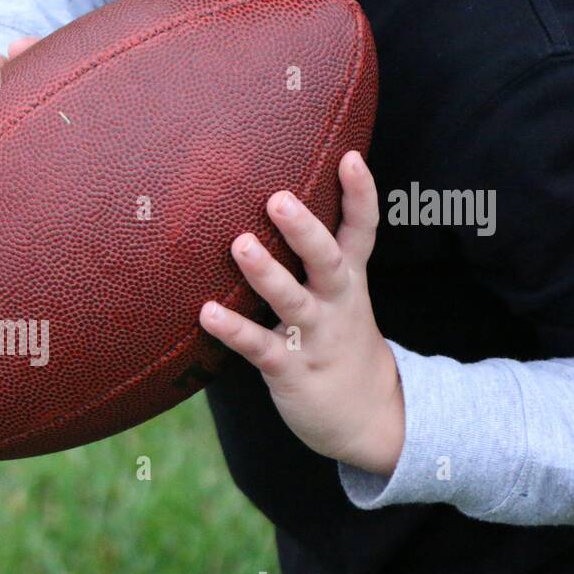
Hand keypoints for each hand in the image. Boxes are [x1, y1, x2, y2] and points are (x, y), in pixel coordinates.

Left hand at [198, 151, 404, 475]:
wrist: (367, 417)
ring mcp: (315, 336)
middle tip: (278, 197)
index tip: (347, 156)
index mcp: (348, 280)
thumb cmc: (337, 341)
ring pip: (292, 301)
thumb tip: (277, 200)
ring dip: (266, 274)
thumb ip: (316, 255)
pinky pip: (260, 347)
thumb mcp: (340, 296)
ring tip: (240, 244)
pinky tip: (206, 314)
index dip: (359, 194)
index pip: (362, 230)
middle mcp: (336, 303)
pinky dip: (233, 331)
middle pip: (327, 259)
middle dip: (304, 229)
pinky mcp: (291, 369)